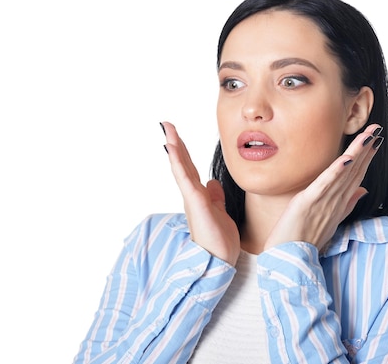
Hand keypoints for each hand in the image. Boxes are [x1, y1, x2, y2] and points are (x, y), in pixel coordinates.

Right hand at [161, 122, 240, 265]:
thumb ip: (216, 197)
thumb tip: (212, 182)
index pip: (190, 169)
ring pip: (181, 168)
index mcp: (199, 197)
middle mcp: (192, 196)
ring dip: (174, 148)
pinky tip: (173, 149)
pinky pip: (186, 179)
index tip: (176, 135)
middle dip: (175, 143)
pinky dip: (178, 163)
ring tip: (167, 131)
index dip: (183, 151)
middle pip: (182, 164)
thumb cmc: (220, 241)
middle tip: (166, 125)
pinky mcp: (196, 204)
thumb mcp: (221, 212)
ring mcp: (192, 200)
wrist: (220, 262)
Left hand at [264, 124, 383, 251]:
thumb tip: (362, 190)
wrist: (289, 259)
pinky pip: (325, 184)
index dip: (367, 157)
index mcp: (339, 203)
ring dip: (357, 154)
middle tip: (376, 130)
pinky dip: (336, 171)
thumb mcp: (330, 220)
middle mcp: (335, 202)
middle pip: (355, 171)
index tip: (375, 140)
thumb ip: (347, 205)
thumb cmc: (305, 241)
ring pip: (344, 174)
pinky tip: (346, 158)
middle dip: (366, 150)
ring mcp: (324, 202)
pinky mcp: (308, 202)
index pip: (356, 176)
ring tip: (368, 136)